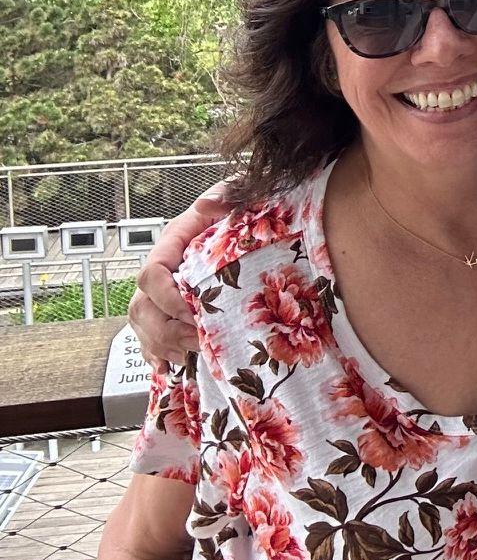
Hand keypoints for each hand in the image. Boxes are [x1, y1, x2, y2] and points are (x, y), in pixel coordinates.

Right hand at [127, 184, 231, 366]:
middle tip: (198, 341)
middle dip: (166, 329)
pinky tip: (168, 365)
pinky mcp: (170, 305)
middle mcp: (163, 265)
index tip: (192, 312)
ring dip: (162, 344)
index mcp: (174, 239)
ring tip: (192, 353)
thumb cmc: (244, 202)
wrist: (251, 208)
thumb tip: (205, 206)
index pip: (152, 273)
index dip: (166, 297)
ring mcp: (163, 287)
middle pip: (142, 305)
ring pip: (142, 323)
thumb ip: (223, 197)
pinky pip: (148, 334)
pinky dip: (155, 352)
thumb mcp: (238, 193)